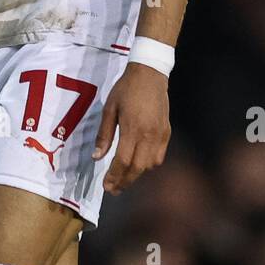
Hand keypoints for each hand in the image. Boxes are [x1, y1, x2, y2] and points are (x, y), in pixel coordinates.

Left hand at [92, 62, 170, 193]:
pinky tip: (139, 164)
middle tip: (114, 190)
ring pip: (149, 165)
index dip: (114, 176)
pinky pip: (159, 156)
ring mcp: (160, 135)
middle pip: (137, 168)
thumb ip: (104, 134)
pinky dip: (149, 165)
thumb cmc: (126, 89)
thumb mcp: (110, 108)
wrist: (150, 74)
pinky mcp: (167, 132)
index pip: (123, 161)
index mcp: (132, 128)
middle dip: (124, 181)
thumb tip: (96, 157)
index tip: (106, 186)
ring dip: (136, 174)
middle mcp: (148, 135)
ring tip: (124, 178)